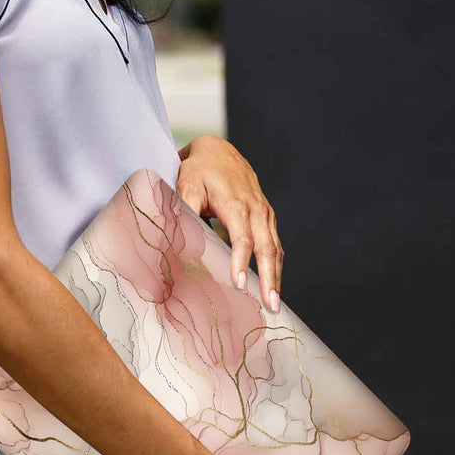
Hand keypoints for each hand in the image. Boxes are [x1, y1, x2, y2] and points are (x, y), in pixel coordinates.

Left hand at [176, 135, 283, 312]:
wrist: (218, 149)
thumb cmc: (200, 169)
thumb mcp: (187, 183)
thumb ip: (186, 208)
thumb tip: (178, 233)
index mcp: (235, 203)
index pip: (242, 238)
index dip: (241, 262)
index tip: (239, 284)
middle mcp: (255, 208)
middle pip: (267, 248)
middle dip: (269, 278)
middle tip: (270, 306)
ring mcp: (264, 211)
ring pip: (275, 247)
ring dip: (276, 275)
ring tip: (274, 302)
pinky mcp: (267, 214)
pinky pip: (275, 242)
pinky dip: (276, 263)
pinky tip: (273, 282)